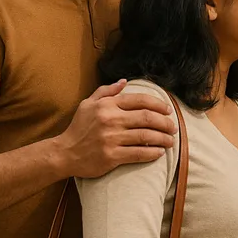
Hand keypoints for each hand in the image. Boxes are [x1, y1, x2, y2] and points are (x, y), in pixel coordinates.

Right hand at [53, 80, 177, 178]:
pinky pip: (139, 153)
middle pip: (148, 118)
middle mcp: (111, 120)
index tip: (168, 111)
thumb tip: (124, 81)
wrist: (64, 153)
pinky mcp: (112, 156)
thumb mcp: (87, 104)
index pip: (140, 100)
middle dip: (165, 122)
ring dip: (163, 138)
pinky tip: (160, 152)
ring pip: (146, 136)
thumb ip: (106, 91)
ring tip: (170, 141)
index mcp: (107, 105)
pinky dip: (153, 153)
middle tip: (173, 127)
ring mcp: (111, 138)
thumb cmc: (79, 128)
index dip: (159, 104)